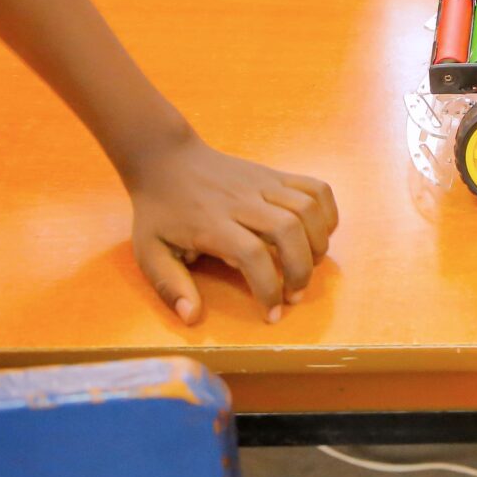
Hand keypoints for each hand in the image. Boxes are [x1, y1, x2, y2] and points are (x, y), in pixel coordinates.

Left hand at [127, 132, 338, 323]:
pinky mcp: (277, 175)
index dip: (268, 288)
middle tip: (294, 294)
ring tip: (308, 265)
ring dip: (318, 243)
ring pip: (308, 209)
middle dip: (301, 270)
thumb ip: (170, 286)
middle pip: (289, 231)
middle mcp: (243, 201)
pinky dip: (327, 213)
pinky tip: (318, 233)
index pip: (252, 255)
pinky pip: (317, 189)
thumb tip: (192, 317)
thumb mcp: (148, 252)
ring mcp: (264, 184)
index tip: (271, 313)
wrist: (167, 159)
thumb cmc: (159, 211)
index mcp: (211, 223)